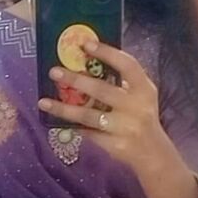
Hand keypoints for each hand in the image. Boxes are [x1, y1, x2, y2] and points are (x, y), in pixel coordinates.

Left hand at [37, 39, 163, 171]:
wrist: (153, 152)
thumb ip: (122, 80)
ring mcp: (125, 127)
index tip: (85, 44)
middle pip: (102, 90)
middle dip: (76, 80)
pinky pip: (88, 133)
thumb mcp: (141, 95)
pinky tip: (57, 121)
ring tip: (44, 102)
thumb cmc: (142, 116)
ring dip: (63, 109)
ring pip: (88, 116)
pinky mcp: (115, 145)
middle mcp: (136, 107)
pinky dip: (72, 126)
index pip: (127, 65)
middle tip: (54, 72)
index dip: (107, 53)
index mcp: (144, 89)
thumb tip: (87, 61)